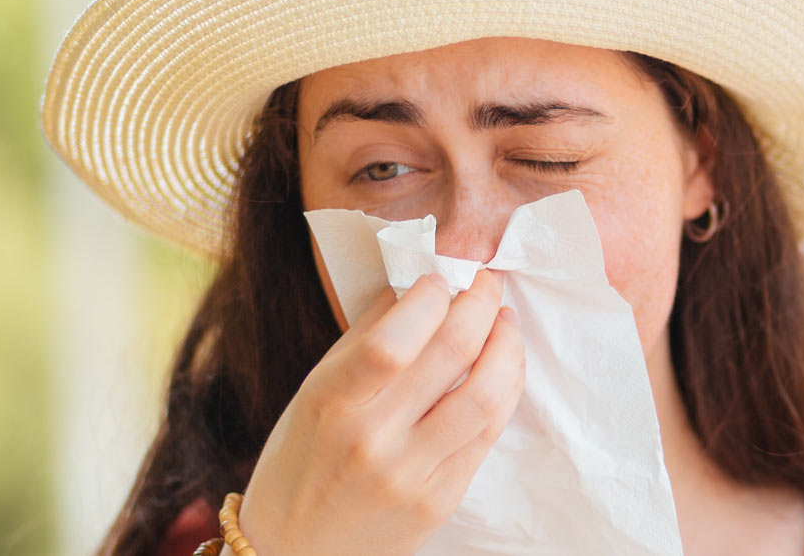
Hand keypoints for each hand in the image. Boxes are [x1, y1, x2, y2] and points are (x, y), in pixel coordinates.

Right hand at [234, 270, 524, 554]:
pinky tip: (503, 365)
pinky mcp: (440, 499)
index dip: (430, 296)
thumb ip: (364, 337)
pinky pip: (488, 432)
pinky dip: (506, 386)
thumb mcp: (313, 392)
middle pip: (450, 354)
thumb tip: (414, 282)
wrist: (297, 553)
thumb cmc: (301, 463)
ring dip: (506, 344)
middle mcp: (371, 439)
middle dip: (480, 303)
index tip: (442, 276)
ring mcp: (410, 474)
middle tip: (487, 282)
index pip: (393, 339)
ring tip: (503, 320)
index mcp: (330, 403)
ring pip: (486, 394)